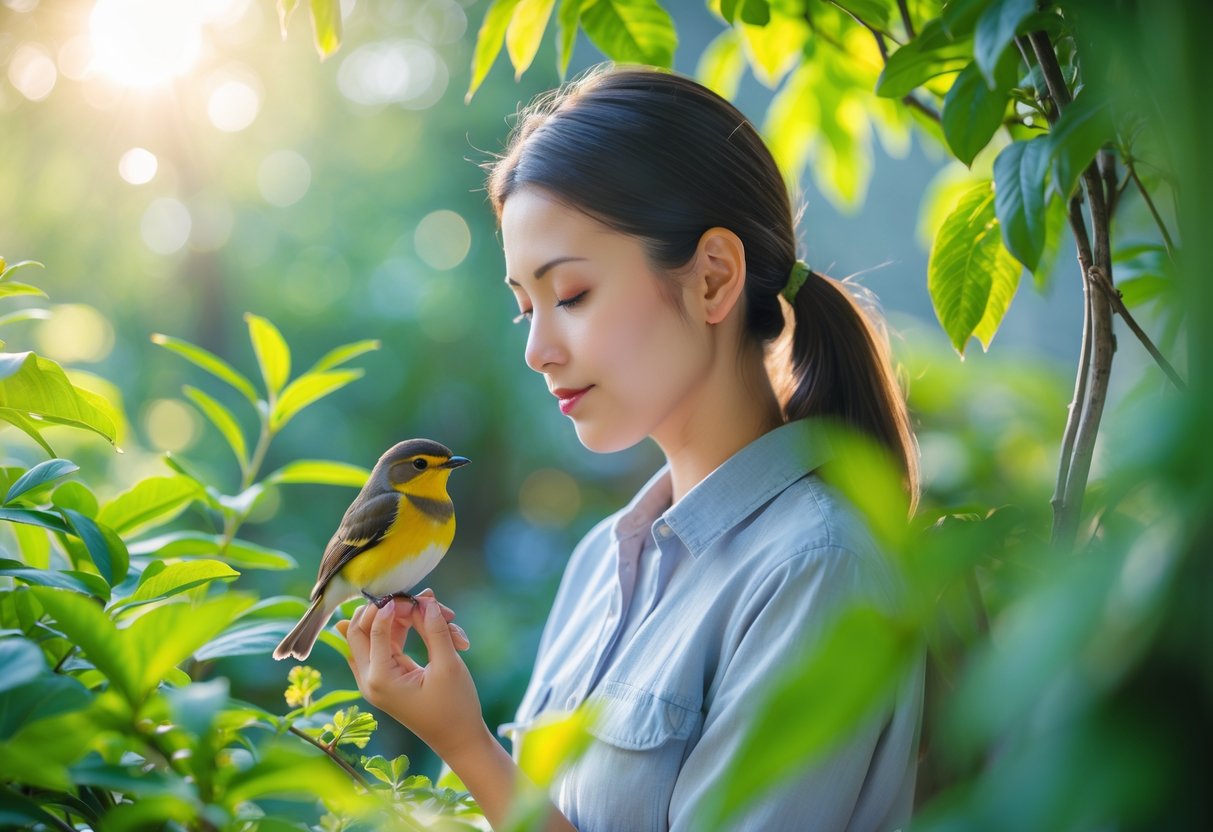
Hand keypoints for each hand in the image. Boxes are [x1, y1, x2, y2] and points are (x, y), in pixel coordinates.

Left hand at [337, 589, 489, 760]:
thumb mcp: (448, 664)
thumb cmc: (456, 706)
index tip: (420, 600)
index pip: (373, 629)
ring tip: (441, 617)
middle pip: (358, 630)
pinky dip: (406, 632)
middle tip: (417, 604)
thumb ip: (434, 629)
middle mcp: (369, 679)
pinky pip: (386, 644)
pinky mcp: (386, 677)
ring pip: (375, 633)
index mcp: (379, 679)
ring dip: (403, 620)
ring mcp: (375, 680)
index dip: (395, 608)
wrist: (459, 740)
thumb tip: (425, 600)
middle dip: (387, 610)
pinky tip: (429, 623)